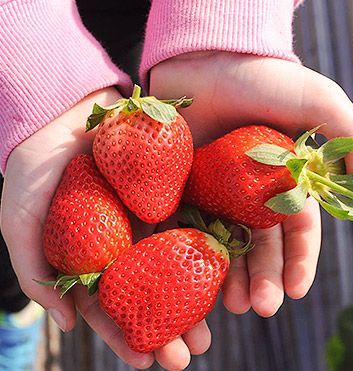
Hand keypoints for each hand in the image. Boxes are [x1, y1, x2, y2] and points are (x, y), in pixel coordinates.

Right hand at [0, 88, 208, 369]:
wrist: (67, 111)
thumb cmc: (36, 167)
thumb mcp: (20, 219)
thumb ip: (36, 271)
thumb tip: (64, 324)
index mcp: (94, 257)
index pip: (111, 307)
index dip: (126, 337)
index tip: (144, 364)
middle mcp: (129, 243)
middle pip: (152, 294)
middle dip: (169, 329)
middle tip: (187, 357)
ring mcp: (154, 218)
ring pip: (179, 266)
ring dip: (196, 300)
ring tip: (211, 329)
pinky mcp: (176, 192)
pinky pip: (196, 223)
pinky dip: (210, 248)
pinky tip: (226, 273)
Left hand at [149, 51, 352, 316]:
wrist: (207, 57)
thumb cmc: (267, 78)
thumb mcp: (322, 102)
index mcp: (288, 182)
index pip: (298, 230)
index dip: (300, 261)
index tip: (297, 289)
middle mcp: (253, 195)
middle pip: (261, 247)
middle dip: (264, 279)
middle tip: (260, 307)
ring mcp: (216, 194)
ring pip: (225, 247)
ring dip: (229, 280)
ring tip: (231, 305)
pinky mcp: (181, 188)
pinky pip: (184, 229)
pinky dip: (187, 258)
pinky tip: (190, 283)